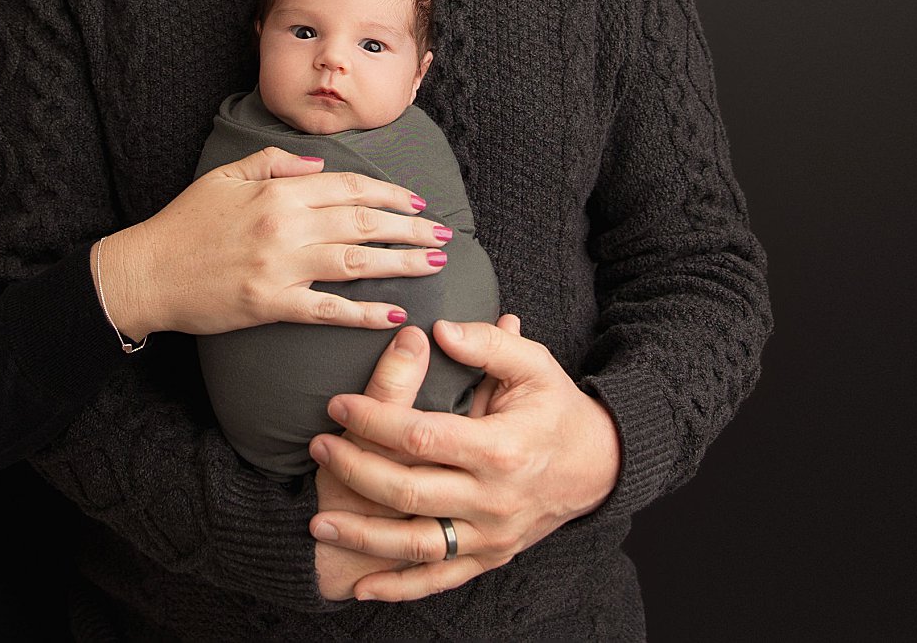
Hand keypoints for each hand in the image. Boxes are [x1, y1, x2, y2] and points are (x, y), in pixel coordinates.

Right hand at [97, 146, 449, 338]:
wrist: (147, 272)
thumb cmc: (184, 223)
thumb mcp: (225, 176)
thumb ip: (274, 163)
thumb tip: (319, 165)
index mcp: (278, 190)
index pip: (349, 187)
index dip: (389, 194)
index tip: (416, 202)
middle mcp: (286, 225)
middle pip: (364, 222)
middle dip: (410, 228)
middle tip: (443, 235)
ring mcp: (281, 267)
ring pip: (356, 261)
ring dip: (401, 263)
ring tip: (433, 265)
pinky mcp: (271, 304)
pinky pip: (329, 309)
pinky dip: (364, 312)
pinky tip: (393, 314)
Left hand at [307, 317, 621, 601]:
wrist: (599, 467)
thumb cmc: (556, 408)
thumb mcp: (533, 365)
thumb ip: (487, 343)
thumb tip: (437, 329)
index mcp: (503, 448)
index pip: (423, 437)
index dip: (375, 420)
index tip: (338, 404)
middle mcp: (495, 498)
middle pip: (410, 491)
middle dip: (355, 470)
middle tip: (317, 448)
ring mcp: (492, 535)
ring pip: (417, 544)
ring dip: (363, 535)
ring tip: (318, 519)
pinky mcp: (490, 557)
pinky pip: (439, 579)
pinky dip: (400, 587)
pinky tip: (361, 586)